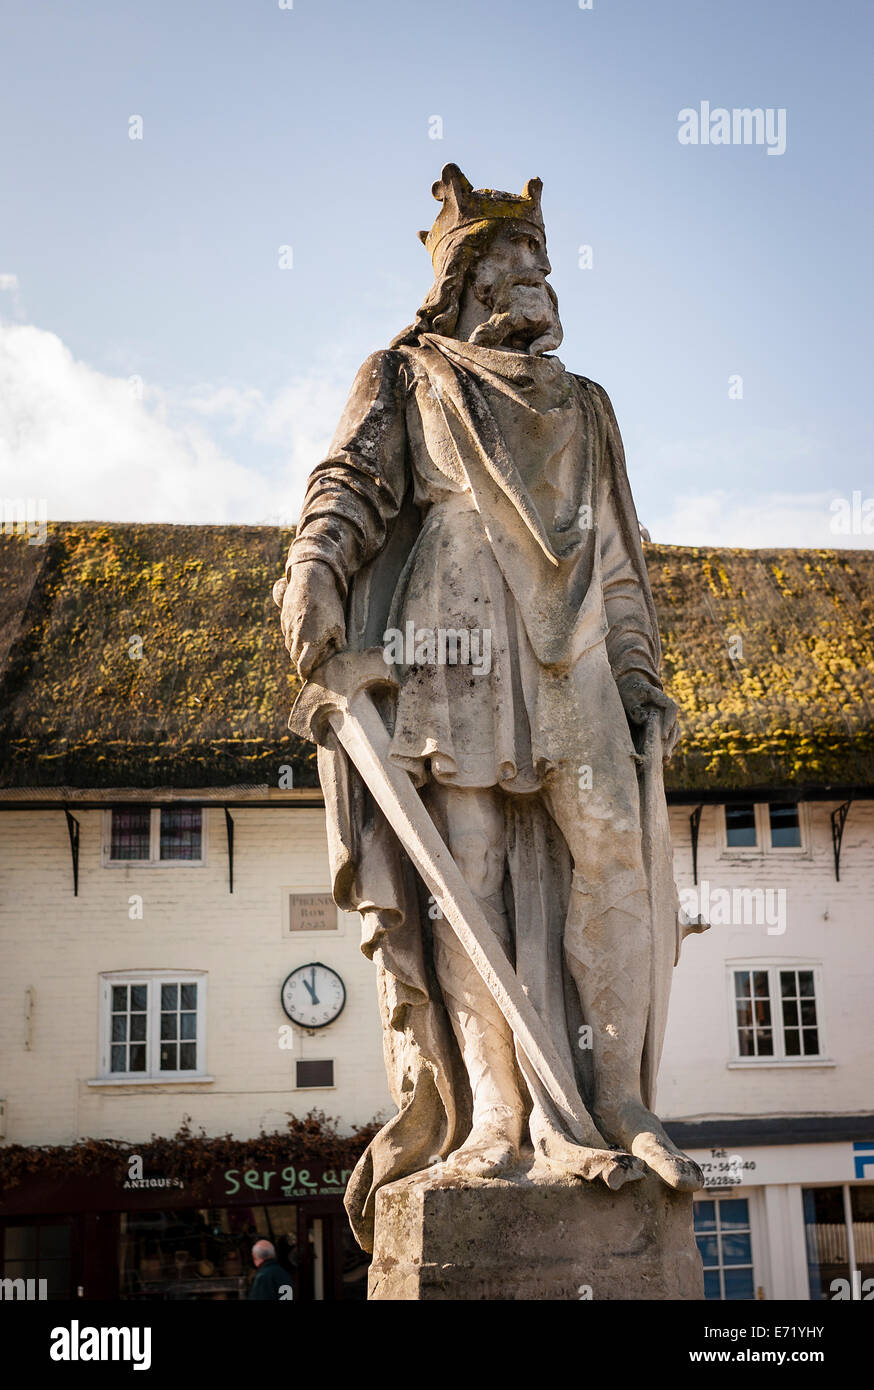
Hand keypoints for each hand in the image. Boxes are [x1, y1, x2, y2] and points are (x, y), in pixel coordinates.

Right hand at [272, 560, 345, 679]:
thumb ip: (338, 642)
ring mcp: (288, 628)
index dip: (304, 674)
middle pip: (295, 658)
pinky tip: (302, 631)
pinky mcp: (284, 618)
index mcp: (310, 644)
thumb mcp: (339, 625)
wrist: (311, 582)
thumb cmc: (328, 605)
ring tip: (307, 646)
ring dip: (297, 650)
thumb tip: (339, 650)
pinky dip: (293, 637)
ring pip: (290, 646)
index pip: (303, 667)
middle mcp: (296, 638)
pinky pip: (287, 633)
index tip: (306, 678)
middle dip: (301, 663)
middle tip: (309, 663)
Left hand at [616, 675, 679, 759]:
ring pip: (675, 730)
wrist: (629, 689)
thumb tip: (645, 719)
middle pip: (675, 722)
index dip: (669, 721)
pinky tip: (664, 757)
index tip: (663, 735)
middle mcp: (666, 706)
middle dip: (670, 739)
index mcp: (659, 696)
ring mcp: (667, 715)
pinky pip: (671, 734)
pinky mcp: (664, 722)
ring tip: (665, 758)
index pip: (671, 707)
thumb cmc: (628, 693)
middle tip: (665, 754)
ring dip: (671, 744)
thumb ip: (635, 709)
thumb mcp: (628, 698)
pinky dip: (669, 744)